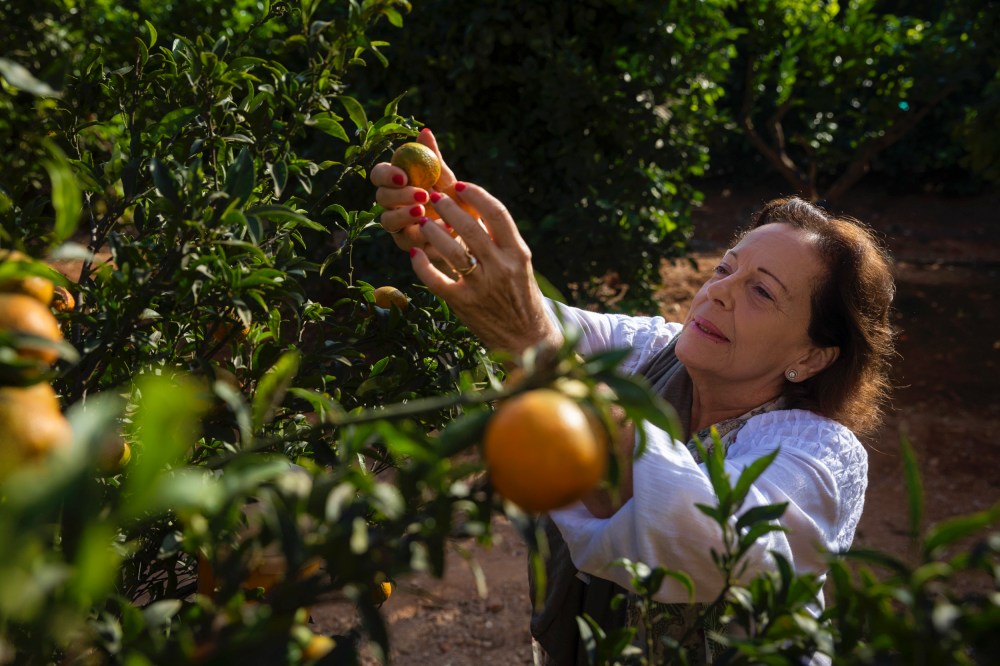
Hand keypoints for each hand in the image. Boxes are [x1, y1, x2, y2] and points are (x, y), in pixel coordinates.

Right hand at [371, 128, 457, 260]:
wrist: (468, 230)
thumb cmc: (454, 199)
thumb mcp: (446, 179)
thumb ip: (434, 158)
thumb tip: (425, 132)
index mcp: (397, 183)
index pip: (379, 175)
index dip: (386, 174)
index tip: (403, 176)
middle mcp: (392, 203)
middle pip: (381, 197)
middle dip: (398, 195)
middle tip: (421, 195)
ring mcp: (397, 225)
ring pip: (387, 220)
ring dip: (404, 215)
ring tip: (425, 213)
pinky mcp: (406, 244)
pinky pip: (406, 240)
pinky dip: (423, 234)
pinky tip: (441, 229)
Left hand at [410, 181, 562, 358]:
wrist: (526, 340)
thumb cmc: (521, 298)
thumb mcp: (519, 266)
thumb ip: (501, 242)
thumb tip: (474, 210)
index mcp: (518, 254)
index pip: (497, 214)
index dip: (476, 195)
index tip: (460, 186)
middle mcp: (501, 268)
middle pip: (470, 228)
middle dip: (448, 208)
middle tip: (434, 197)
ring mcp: (482, 287)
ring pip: (451, 250)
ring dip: (433, 232)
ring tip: (422, 221)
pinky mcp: (463, 304)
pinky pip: (436, 280)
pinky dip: (422, 265)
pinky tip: (415, 253)